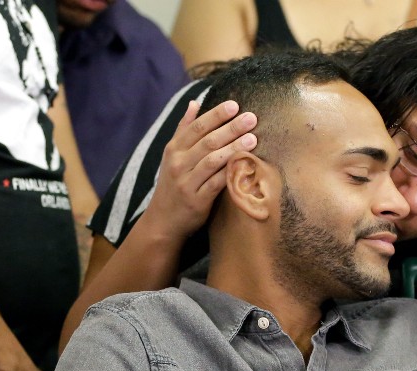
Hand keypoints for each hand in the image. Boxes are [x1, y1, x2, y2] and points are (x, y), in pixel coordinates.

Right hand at [144, 99, 257, 241]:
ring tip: (253, 138)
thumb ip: (184, 129)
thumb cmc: (173, 184)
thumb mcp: (172, 155)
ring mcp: (187, 182)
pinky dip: (231, 173)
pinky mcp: (197, 200)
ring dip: (234, 148)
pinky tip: (246, 165)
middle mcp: (178, 163)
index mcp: (174, 149)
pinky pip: (217, 184)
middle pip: (208, 141)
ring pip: (213, 160)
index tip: (234, 105)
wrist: (163, 220)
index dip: (216, 115)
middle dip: (230, 128)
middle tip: (251, 118)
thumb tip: (194, 103)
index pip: (197, 127)